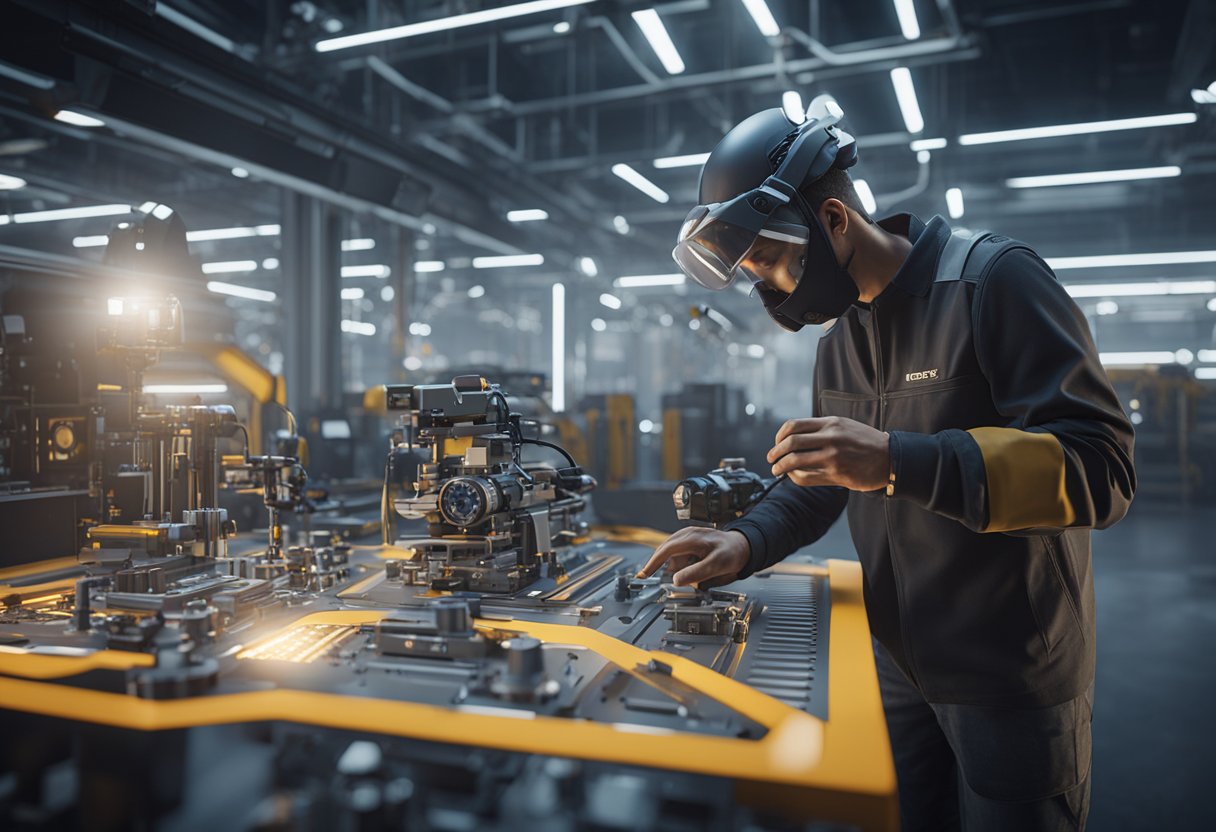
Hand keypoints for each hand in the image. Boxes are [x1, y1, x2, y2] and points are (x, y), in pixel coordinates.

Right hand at [634, 527, 750, 588]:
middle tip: (658, 580)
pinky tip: (694, 569)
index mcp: (692, 538)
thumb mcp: (716, 565)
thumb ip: (696, 572)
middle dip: (663, 567)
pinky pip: (679, 555)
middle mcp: (687, 535)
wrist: (743, 547)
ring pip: (672, 555)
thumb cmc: (732, 553)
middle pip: (665, 551)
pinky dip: (681, 565)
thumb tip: (676, 580)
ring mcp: (688, 537)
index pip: (666, 550)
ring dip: (677, 567)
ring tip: (696, 573)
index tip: (643, 575)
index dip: (653, 563)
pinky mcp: (690, 542)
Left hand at [767, 416, 889, 490]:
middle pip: (790, 442)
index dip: (779, 436)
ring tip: (777, 470)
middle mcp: (830, 437)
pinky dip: (795, 477)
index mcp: (831, 423)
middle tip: (771, 458)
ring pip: (795, 461)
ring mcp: (833, 456)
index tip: (777, 443)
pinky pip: (806, 477)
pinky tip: (794, 477)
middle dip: (775, 452)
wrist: (891, 457)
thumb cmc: (866, 442)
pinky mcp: (837, 474)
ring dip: (780, 467)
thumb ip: (822, 429)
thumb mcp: (845, 425)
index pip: (794, 425)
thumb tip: (795, 437)